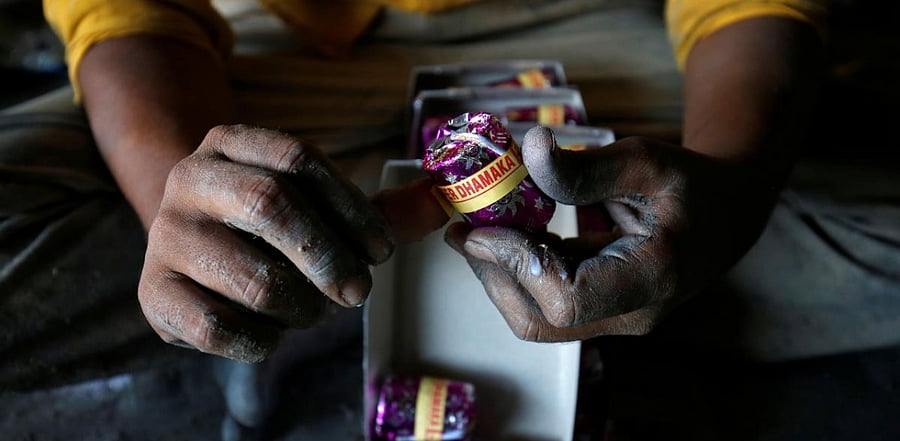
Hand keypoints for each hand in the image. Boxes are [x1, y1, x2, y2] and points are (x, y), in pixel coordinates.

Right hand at [139, 125, 444, 360]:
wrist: (193, 251)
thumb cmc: (271, 227)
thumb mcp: (320, 207)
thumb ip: (383, 209)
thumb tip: (446, 201)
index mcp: (231, 142)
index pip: (299, 159)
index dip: (352, 209)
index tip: (383, 253)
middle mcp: (188, 178)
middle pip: (271, 206)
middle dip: (330, 258)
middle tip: (358, 292)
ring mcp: (165, 236)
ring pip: (254, 280)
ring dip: (302, 307)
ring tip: (312, 310)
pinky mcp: (152, 293)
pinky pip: (219, 329)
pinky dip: (262, 341)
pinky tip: (273, 332)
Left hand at [445, 127, 779, 341]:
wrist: (726, 216)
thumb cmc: (693, 184)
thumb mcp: (647, 161)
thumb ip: (586, 166)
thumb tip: (527, 148)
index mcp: (653, 278)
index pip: (568, 300)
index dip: (518, 266)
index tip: (485, 227)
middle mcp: (633, 314)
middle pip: (542, 321)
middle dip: (494, 276)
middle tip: (464, 229)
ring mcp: (617, 319)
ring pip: (539, 320)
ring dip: (500, 277)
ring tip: (479, 229)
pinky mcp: (602, 312)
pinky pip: (549, 307)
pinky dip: (519, 275)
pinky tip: (508, 237)